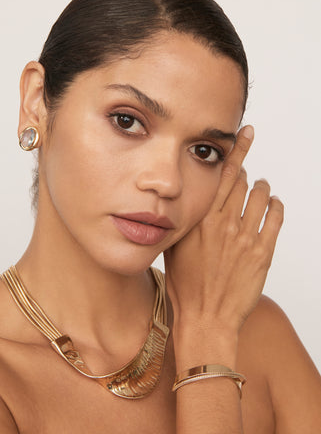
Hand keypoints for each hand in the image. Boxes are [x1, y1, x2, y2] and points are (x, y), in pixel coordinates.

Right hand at [164, 126, 283, 333]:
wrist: (205, 318)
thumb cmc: (185, 285)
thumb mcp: (174, 246)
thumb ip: (184, 220)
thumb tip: (191, 201)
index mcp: (202, 220)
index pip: (223, 175)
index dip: (236, 150)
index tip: (245, 133)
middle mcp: (225, 224)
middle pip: (243, 182)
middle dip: (246, 171)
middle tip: (246, 170)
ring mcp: (246, 238)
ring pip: (261, 197)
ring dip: (262, 187)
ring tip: (261, 188)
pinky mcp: (263, 253)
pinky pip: (275, 219)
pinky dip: (276, 206)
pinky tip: (273, 204)